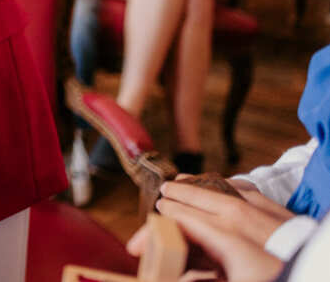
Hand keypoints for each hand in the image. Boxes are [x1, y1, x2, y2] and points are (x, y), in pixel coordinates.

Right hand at [125, 181, 285, 281]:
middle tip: (160, 197)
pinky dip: (231, 187)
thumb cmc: (277, 280)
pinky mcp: (283, 214)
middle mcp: (246, 221)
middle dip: (178, 197)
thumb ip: (201, 280)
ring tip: (183, 183)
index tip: (143, 239)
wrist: (321, 278)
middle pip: (202, 199)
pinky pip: (250, 191)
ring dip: (202, 186)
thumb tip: (176, 279)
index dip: (159, 230)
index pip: (185, 222)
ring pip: (225, 190)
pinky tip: (225, 187)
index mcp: (230, 241)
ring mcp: (266, 214)